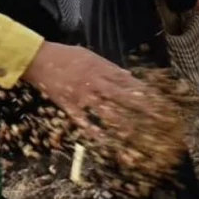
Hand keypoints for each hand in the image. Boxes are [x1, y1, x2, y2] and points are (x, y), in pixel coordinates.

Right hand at [19, 42, 164, 141]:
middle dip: (142, 108)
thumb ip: (109, 67)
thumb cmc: (65, 56)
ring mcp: (83, 96)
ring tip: (137, 136)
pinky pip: (85, 123)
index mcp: (102, 68)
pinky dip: (96, 134)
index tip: (159, 100)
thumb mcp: (90, 55)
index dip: (144, 91)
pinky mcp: (69, 107)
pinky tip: (106, 143)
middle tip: (158, 118)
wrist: (38, 59)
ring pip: (106, 113)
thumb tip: (126, 75)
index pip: (129, 81)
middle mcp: (96, 82)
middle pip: (123, 97)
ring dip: (122, 125)